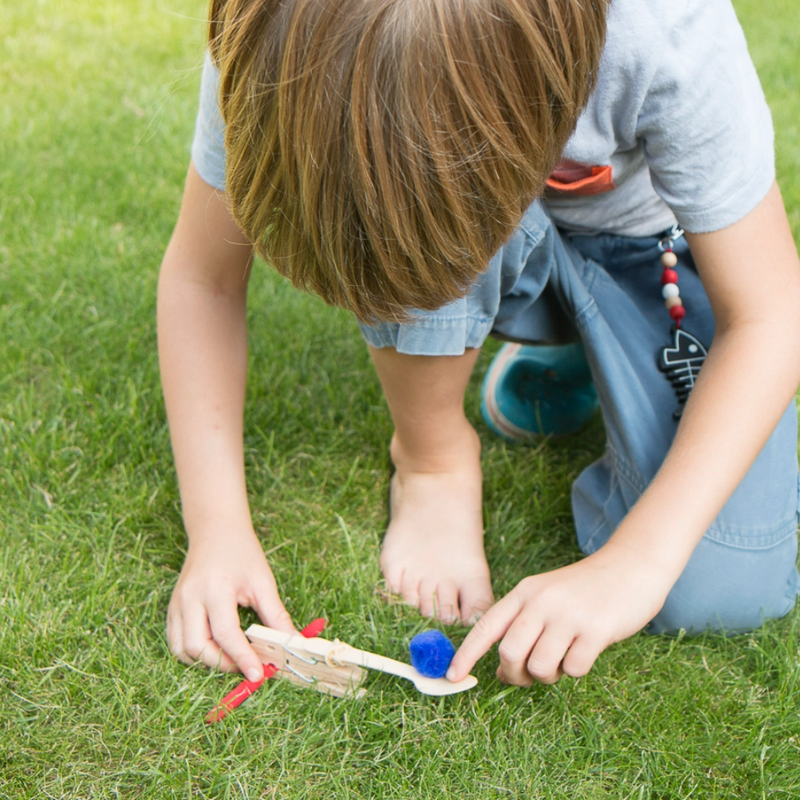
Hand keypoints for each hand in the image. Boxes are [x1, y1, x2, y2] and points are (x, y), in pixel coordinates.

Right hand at [167, 524, 295, 681]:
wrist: (216, 530)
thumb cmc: (242, 552)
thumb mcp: (263, 581)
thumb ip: (276, 615)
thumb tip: (293, 643)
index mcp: (215, 588)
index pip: (227, 634)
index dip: (243, 658)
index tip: (259, 674)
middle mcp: (190, 598)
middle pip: (197, 647)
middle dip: (222, 664)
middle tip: (246, 666)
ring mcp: (177, 604)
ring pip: (182, 649)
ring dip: (205, 662)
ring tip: (231, 658)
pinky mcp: (172, 608)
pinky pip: (176, 641)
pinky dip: (193, 653)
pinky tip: (214, 649)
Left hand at [447, 544, 670, 684]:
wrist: (631, 566)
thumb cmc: (585, 590)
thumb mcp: (547, 597)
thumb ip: (523, 627)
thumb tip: (502, 671)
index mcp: (525, 592)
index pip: (486, 626)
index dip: (466, 654)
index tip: (452, 676)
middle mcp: (541, 601)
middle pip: (509, 653)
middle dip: (515, 674)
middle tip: (529, 676)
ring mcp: (568, 615)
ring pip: (540, 666)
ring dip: (549, 675)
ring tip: (562, 660)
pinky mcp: (596, 629)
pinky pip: (574, 669)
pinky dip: (576, 669)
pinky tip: (585, 651)